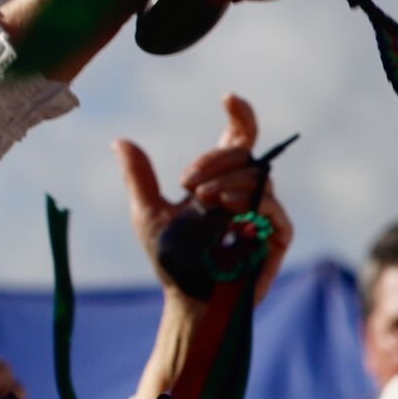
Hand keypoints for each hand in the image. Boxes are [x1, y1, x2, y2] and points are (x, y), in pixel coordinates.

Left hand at [115, 93, 293, 303]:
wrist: (186, 299)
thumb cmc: (171, 259)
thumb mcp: (148, 214)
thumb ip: (139, 178)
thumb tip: (120, 141)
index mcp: (222, 180)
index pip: (238, 139)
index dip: (240, 115)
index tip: (228, 98)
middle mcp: (246, 192)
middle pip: (247, 155)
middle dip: (218, 160)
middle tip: (189, 183)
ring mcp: (264, 214)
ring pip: (259, 180)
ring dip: (230, 183)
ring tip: (205, 200)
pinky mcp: (277, 238)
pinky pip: (275, 211)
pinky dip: (254, 205)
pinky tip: (231, 211)